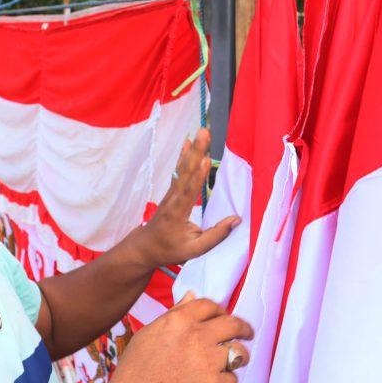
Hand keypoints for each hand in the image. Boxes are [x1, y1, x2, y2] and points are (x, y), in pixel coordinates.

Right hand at [80, 293, 253, 382]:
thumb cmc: (135, 375)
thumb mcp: (147, 336)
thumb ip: (173, 314)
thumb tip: (191, 296)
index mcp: (178, 322)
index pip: (210, 306)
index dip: (221, 311)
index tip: (225, 317)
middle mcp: (196, 337)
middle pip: (233, 324)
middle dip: (244, 328)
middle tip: (246, 333)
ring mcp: (207, 362)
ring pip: (239, 352)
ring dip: (239, 356)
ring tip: (234, 362)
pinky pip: (232, 379)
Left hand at [132, 128, 240, 268]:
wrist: (146, 246)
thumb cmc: (170, 249)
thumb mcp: (194, 250)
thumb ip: (215, 236)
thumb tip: (236, 220)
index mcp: (177, 213)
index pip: (189, 192)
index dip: (197, 176)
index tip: (206, 160)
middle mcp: (173, 198)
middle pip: (186, 173)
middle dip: (196, 152)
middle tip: (205, 133)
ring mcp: (171, 193)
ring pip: (182, 168)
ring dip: (192, 149)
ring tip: (201, 132)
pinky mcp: (172, 190)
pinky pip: (179, 170)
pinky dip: (184, 155)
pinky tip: (188, 142)